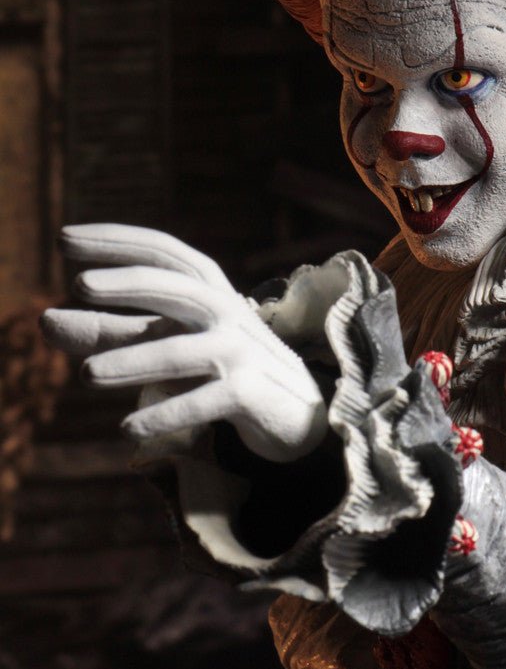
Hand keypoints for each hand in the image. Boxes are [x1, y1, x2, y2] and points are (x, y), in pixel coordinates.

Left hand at [42, 224, 327, 461]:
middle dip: (128, 284)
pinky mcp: (249, 393)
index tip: (64, 238)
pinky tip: (127, 430)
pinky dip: (164, 415)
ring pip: (180, 352)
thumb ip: (113, 332)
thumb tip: (45, 322)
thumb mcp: (169, 341)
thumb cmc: (221, 366)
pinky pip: (201, 403)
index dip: (116, 241)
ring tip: (86, 376)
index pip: (162, 252)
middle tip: (80, 285)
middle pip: (176, 288)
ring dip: (131, 361)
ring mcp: (240, 351)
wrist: (297, 410)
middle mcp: (226, 311)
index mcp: (208, 289)